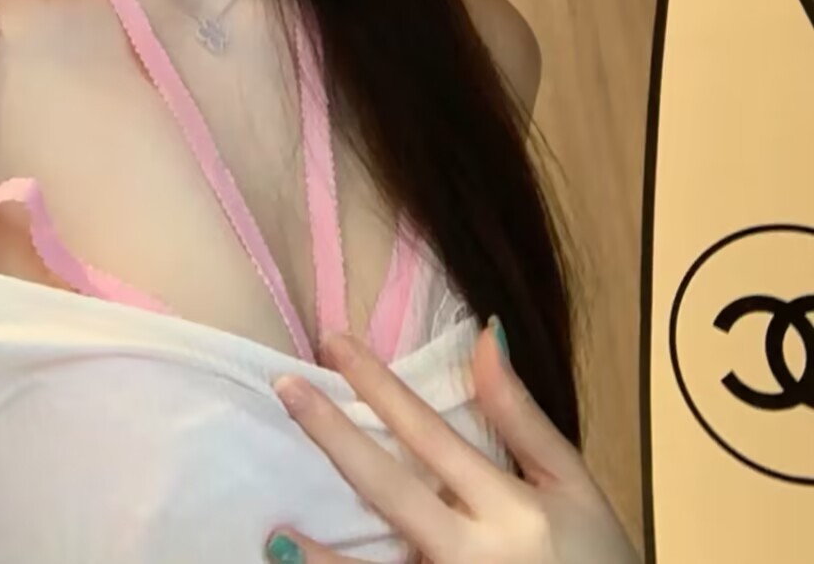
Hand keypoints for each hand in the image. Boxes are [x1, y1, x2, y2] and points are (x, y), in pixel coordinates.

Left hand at [264, 320, 640, 563]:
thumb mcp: (573, 486)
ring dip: (324, 562)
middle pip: (392, 491)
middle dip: (334, 437)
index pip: (430, 433)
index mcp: (511, 509)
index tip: (334, 341)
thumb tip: (485, 334)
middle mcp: (477, 557)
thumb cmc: (600, 563)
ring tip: (275, 533)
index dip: (379, 385)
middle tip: (285, 388)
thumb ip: (523, 418)